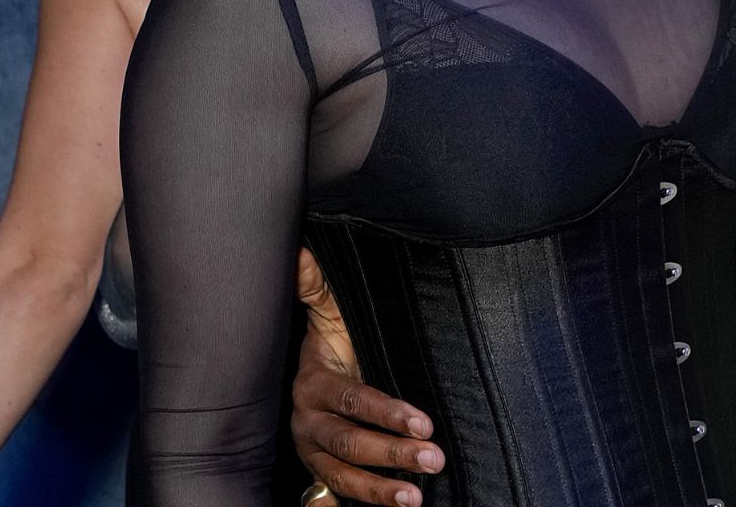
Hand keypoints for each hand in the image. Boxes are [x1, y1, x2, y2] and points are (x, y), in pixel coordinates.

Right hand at [293, 248, 444, 505]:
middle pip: (349, 444)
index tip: (424, 422)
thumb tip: (301, 253)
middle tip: (434, 458)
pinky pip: (323, 496)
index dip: (387, 413)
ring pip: (341, 476)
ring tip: (414, 497)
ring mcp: (311, 452)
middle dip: (391, 453)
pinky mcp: (317, 473)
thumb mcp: (330, 313)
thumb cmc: (334, 343)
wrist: (311, 373)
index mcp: (314, 383)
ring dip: (377, 490)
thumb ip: (318, 287)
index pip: (352, 400)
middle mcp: (307, 422)